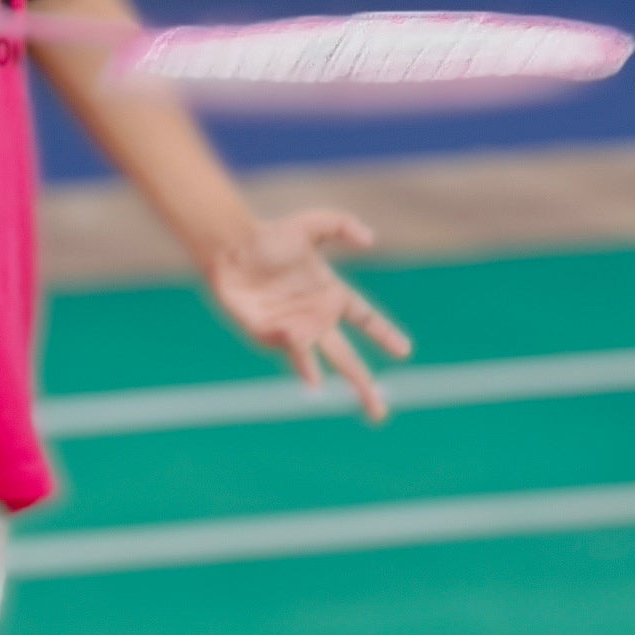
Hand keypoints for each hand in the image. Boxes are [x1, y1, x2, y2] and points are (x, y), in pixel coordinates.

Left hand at [203, 211, 411, 419]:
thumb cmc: (270, 236)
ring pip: (312, 360)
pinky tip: (296, 346)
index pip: (366, 320)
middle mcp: (316, 319)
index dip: (385, 334)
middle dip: (363, 385)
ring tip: (319, 387)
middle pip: (347, 359)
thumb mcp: (312, 224)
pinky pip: (284, 346)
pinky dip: (293, 349)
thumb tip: (370, 239)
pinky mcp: (266, 334)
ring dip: (316, 375)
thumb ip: (343, 225)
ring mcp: (292, 330)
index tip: (405, 351)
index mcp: (332, 296)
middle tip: (379, 411)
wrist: (230, 248)